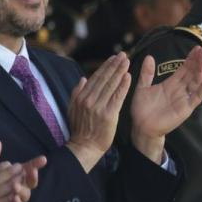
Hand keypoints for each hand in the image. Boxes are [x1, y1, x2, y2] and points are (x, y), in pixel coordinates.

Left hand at [0, 153, 46, 201]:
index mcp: (12, 179)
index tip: (43, 159)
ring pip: (23, 197)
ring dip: (22, 190)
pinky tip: (15, 199)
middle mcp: (15, 190)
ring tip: (16, 186)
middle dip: (31, 177)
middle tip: (31, 171)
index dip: (34, 164)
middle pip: (29, 184)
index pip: (26, 170)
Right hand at [66, 53, 129, 171]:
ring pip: (111, 85)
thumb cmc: (80, 128)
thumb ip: (77, 92)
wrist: (85, 146)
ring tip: (126, 61)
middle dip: (114, 65)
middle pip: (104, 78)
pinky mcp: (108, 114)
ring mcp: (98, 106)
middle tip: (123, 54)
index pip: (95, 78)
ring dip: (119, 71)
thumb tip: (83, 78)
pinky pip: (117, 97)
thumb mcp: (73, 108)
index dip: (105, 66)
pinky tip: (128, 76)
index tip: (113, 58)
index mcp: (81, 96)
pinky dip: (123, 86)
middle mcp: (89, 99)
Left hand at [129, 45, 201, 162]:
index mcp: (170, 84)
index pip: (183, 69)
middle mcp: (179, 90)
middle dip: (197, 61)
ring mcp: (183, 98)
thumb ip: (147, 73)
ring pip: (195, 82)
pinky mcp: (186, 108)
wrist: (141, 126)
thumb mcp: (142, 87)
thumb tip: (150, 57)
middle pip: (191, 73)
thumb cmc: (142, 108)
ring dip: (201, 70)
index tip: (196, 48)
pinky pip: (197, 96)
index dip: (189, 59)